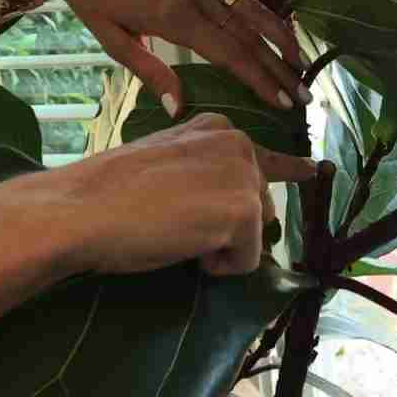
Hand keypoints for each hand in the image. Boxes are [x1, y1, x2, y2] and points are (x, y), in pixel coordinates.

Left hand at [21, 0, 308, 115]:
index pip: (230, 55)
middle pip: (249, 37)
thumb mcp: (113, 41)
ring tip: (302, 58)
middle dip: (280, 68)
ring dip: (280, 33)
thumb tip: (179, 108)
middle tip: (306, 95)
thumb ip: (150, 72)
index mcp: (176, 20)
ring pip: (250, 8)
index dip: (261, 80)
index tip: (284, 102)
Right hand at [41, 113, 314, 275]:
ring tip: (176, 236)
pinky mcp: (244, 211)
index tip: (314, 171)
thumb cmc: (108, 194)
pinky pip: (248, 260)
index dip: (290, 171)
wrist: (82, 209)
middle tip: (179, 227)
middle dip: (229, 227)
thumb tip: (240, 207)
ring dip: (223, 247)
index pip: (266, 156)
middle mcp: (239, 143)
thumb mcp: (165, 166)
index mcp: (217, 128)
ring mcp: (244, 175)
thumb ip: (203, 174)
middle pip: (259, 205)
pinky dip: (221, 267)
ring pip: (255, 234)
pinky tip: (187, 251)